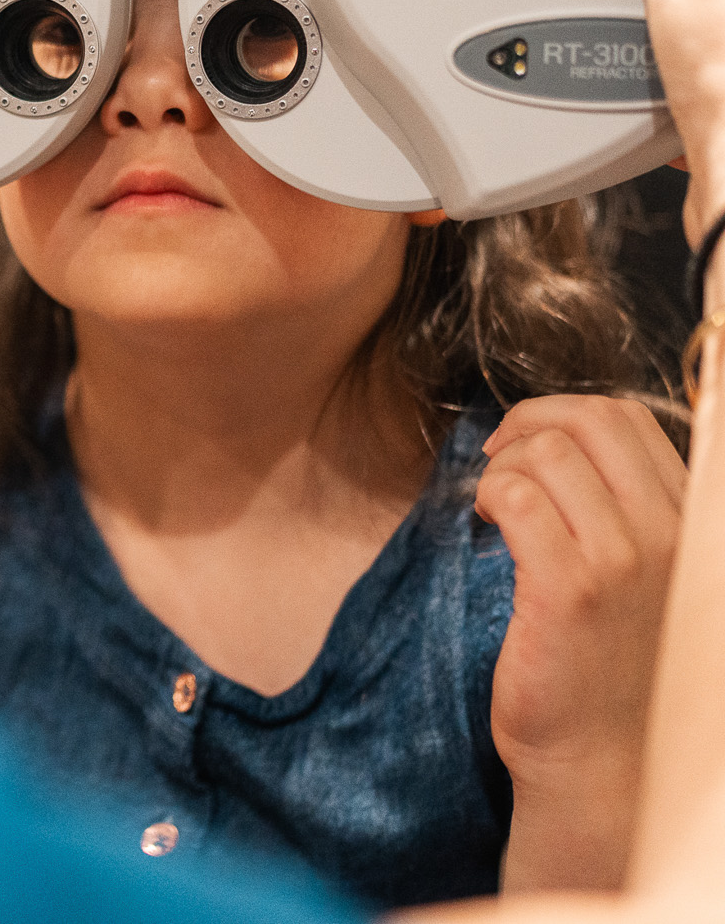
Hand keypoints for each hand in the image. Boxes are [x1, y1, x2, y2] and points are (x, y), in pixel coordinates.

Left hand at [475, 395, 686, 890]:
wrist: (603, 763)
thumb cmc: (609, 669)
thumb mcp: (640, 579)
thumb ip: (620, 512)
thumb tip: (552, 442)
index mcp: (691, 524)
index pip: (628, 418)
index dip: (561, 414)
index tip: (526, 445)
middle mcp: (673, 534)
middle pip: (590, 419)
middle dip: (528, 423)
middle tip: (498, 461)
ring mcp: (626, 560)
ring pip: (547, 452)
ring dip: (503, 467)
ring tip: (493, 508)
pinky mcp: (570, 589)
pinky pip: (516, 497)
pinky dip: (489, 496)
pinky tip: (485, 527)